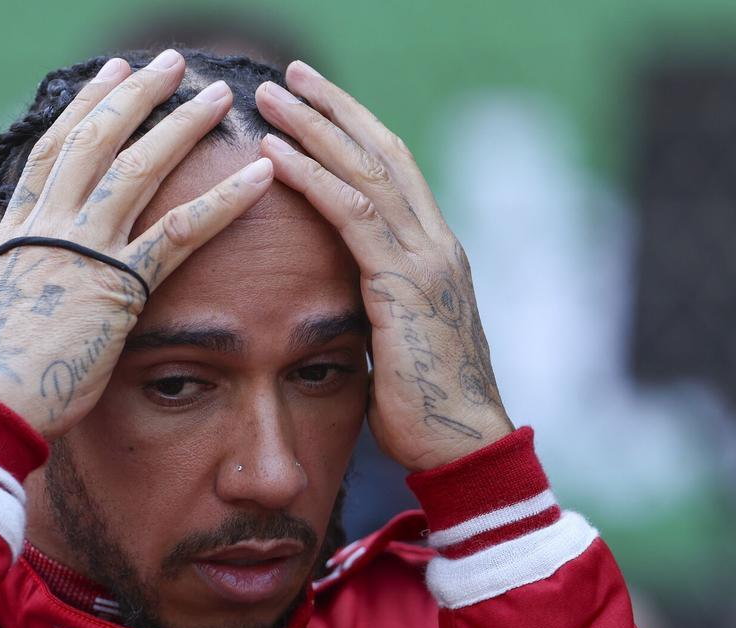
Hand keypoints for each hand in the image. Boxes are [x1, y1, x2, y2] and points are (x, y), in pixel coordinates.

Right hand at [0, 51, 274, 439]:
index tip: (109, 73)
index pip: (53, 149)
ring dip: (182, 127)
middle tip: (170, 63)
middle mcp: (50, 225)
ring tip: (218, 97)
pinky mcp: (121, 285)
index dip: (84, 107)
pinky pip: (182, 232)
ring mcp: (86, 249)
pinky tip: (260, 176)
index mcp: (16, 228)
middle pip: (97, 139)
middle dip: (137, 95)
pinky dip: (225, 201)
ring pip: (138, 169)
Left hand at [255, 61, 512, 471]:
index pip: (393, 171)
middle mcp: (435, 243)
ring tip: (273, 97)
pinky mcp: (402, 285)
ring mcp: (424, 259)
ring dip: (316, 128)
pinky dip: (313, 179)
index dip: (354, 131)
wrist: (462, 445)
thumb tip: (340, 297)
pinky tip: (277, 156)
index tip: (316, 104)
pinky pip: (351, 216)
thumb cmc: (423, 406)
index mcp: (434, 253)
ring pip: (366, 171)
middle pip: (382, 152)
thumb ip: (375, 305)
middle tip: (291, 74)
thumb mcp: (395, 340)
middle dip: (334, 108)